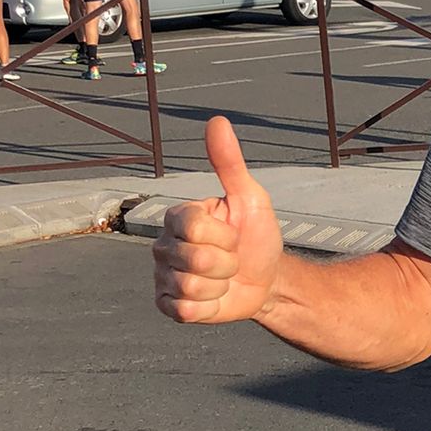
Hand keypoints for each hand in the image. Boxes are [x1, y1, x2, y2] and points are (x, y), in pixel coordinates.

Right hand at [152, 116, 282, 323]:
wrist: (266, 280)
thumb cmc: (256, 236)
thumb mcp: (250, 198)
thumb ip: (230, 163)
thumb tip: (216, 121)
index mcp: (179, 216)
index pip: (194, 226)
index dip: (224, 235)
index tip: (234, 233)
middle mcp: (164, 245)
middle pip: (195, 258)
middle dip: (228, 262)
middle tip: (232, 258)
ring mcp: (163, 276)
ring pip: (192, 286)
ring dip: (221, 285)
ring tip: (225, 277)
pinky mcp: (168, 305)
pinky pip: (184, 309)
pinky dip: (210, 307)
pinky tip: (215, 297)